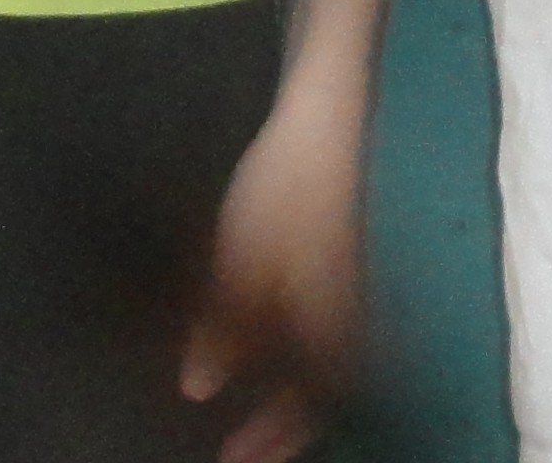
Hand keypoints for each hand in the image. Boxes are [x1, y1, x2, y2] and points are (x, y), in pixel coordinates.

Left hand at [180, 88, 367, 462]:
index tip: (235, 460)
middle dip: (288, 428)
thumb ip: (222, 326)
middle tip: (248, 452)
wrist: (330, 122)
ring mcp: (355, 290)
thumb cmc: (284, 190)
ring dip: (299, 399)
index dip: (273, 437)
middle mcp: (349, 317)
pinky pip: (331, 332)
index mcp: (326, 323)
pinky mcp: (347, 264)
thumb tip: (196, 388)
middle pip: (326, 394)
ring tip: (268, 416)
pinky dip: (305, 357)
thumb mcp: (240, 257)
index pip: (307, 402)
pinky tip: (282, 353)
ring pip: (332, 366)